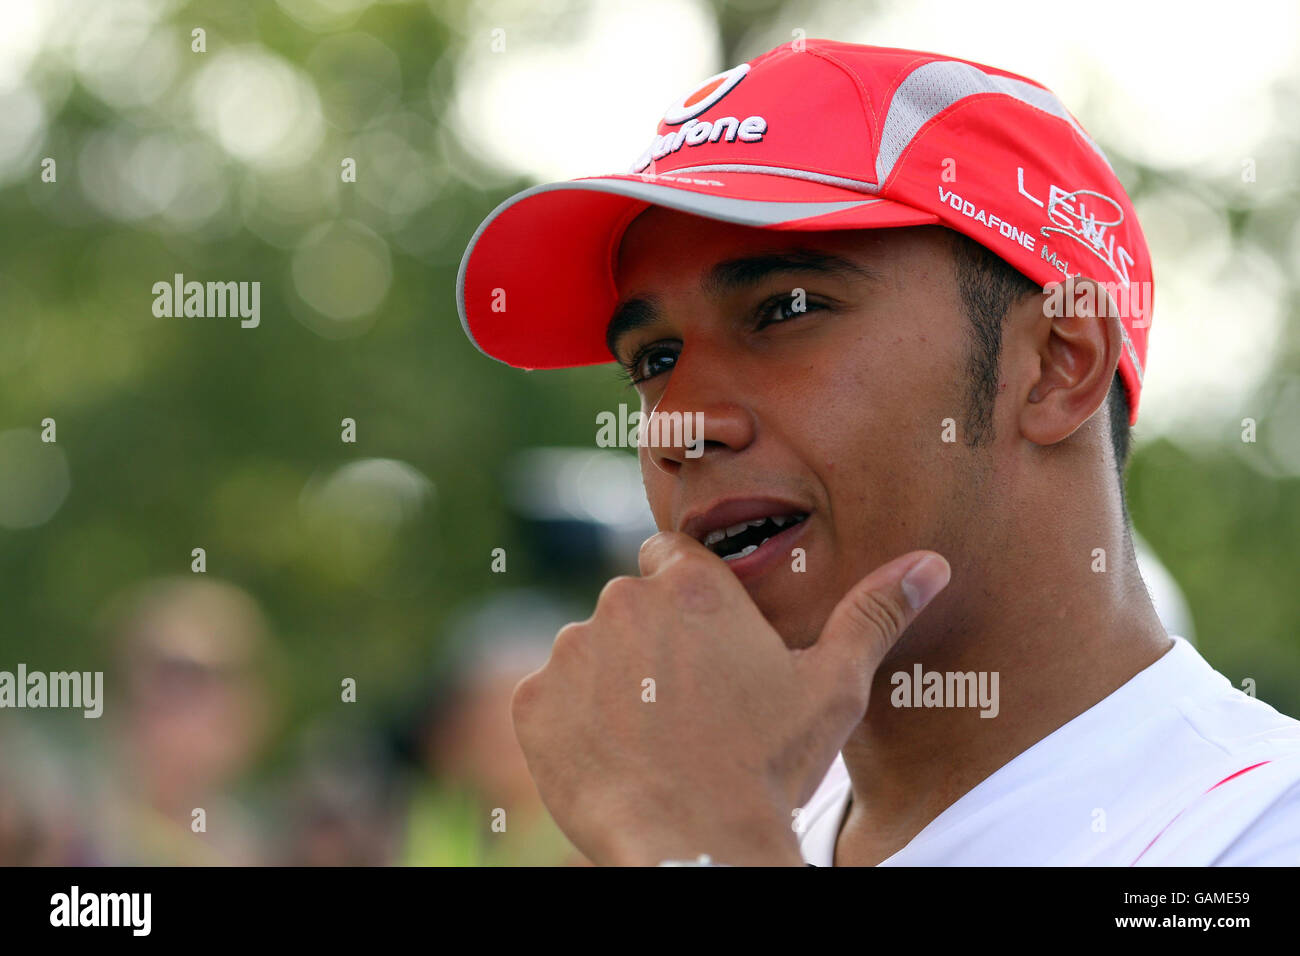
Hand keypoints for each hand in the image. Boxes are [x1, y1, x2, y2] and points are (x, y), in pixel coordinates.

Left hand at [511, 531, 949, 865]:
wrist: (698, 848)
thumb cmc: (770, 769)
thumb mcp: (833, 688)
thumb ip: (874, 613)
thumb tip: (932, 563)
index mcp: (692, 589)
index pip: (668, 556)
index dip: (686, 597)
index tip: (702, 642)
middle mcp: (622, 605)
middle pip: (629, 604)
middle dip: (650, 641)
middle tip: (685, 702)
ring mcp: (571, 653)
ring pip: (588, 650)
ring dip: (610, 680)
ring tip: (652, 735)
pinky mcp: (533, 704)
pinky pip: (548, 696)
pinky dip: (571, 721)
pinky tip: (613, 755)